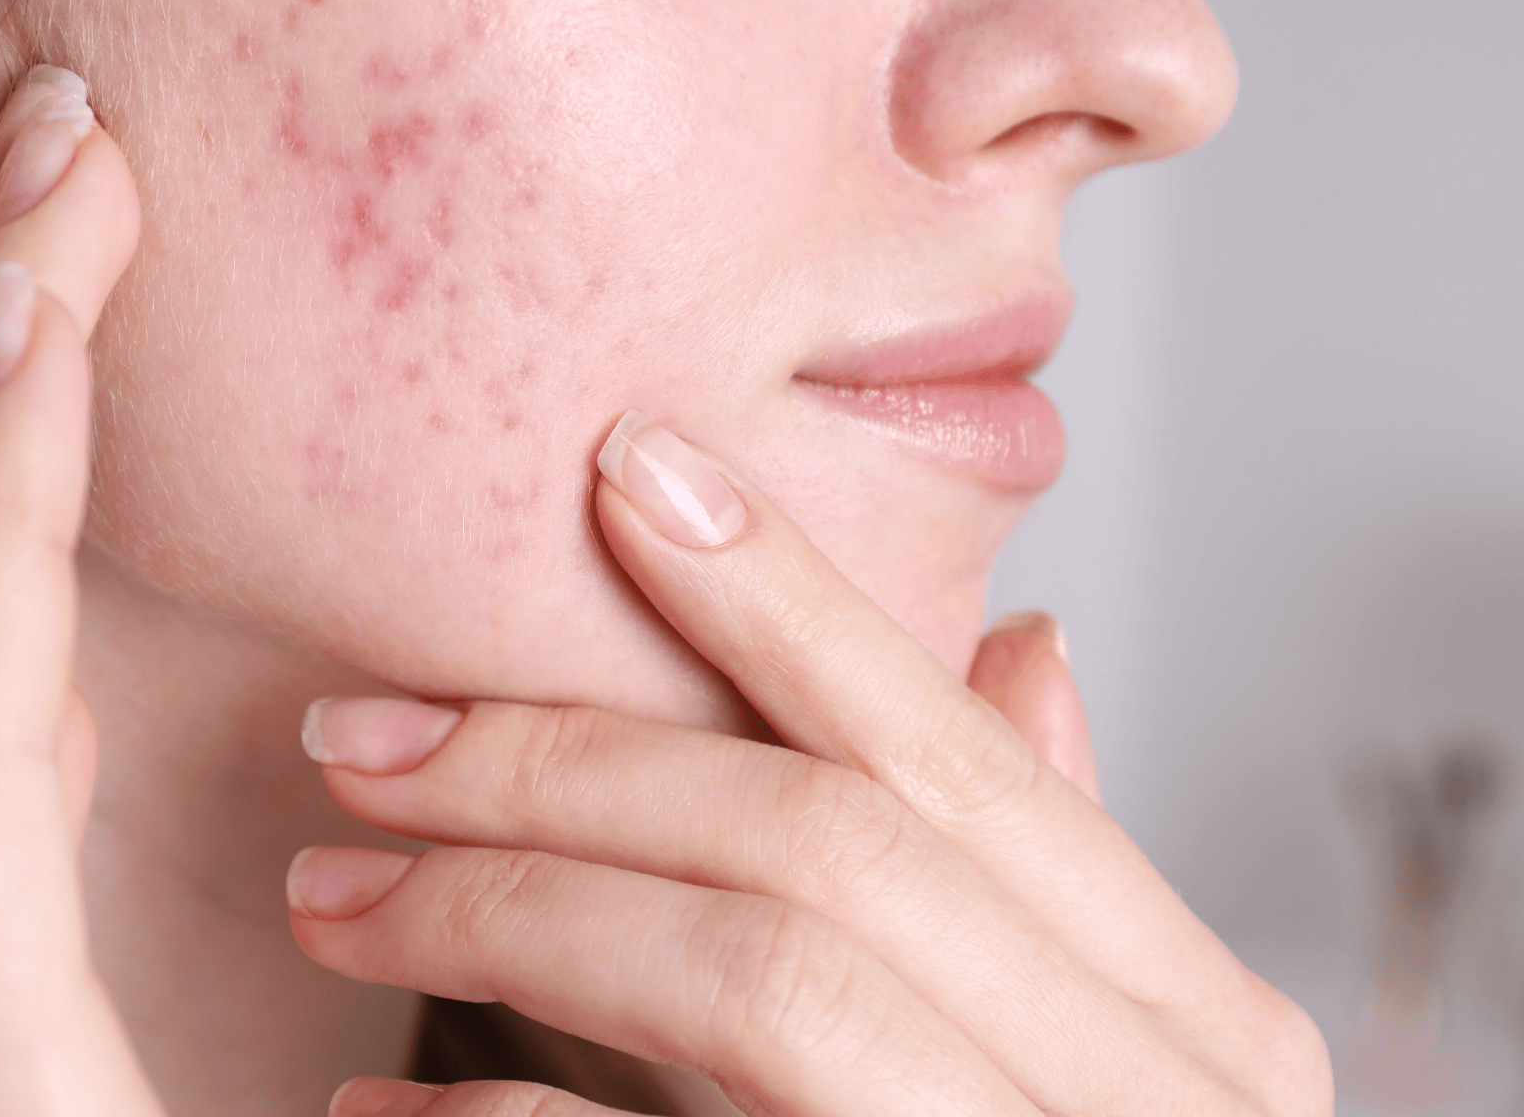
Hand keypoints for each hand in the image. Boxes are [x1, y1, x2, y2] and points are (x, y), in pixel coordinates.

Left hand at [291, 416, 1331, 1114]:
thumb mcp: (1107, 1062)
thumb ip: (1054, 883)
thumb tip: (1030, 655)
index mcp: (1193, 1025)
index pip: (960, 759)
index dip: (794, 602)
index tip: (626, 472)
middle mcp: (1150, 1100)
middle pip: (824, 848)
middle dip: (569, 761)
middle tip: (359, 733)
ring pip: (758, 979)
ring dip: (514, 904)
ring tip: (333, 884)